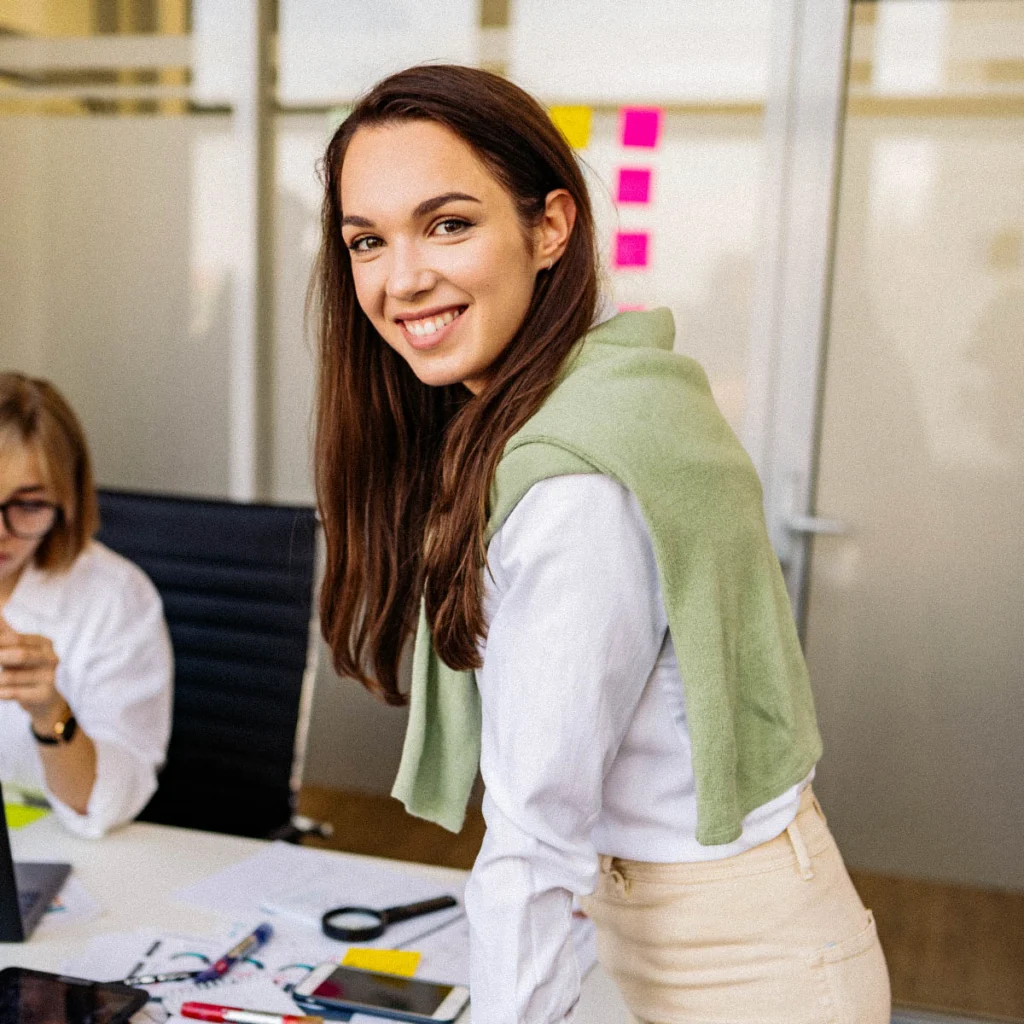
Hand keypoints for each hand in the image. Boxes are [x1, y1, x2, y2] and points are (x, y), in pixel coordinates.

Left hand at [0, 615, 64, 730]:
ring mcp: (49, 677)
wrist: (47, 702)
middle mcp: (51, 658)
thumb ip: (8, 635)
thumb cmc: (29, 672)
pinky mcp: (44, 695)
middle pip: (19, 654)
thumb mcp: (22, 651)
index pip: (15, 638)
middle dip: (0, 657)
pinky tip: (0, 692)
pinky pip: (12, 693)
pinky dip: (0, 693)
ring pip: (10, 676)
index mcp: (44, 643)